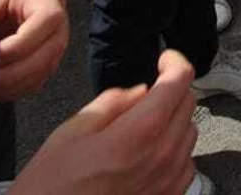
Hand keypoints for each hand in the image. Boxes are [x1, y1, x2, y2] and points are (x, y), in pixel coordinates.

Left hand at [0, 0, 68, 100]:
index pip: (47, 18)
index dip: (18, 45)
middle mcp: (51, 14)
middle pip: (49, 49)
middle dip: (10, 73)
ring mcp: (50, 39)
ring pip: (43, 70)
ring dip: (7, 85)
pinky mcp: (42, 60)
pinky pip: (35, 82)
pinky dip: (9, 90)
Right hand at [9, 49, 197, 194]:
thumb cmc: (52, 186)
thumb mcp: (72, 131)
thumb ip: (112, 102)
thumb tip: (140, 92)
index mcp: (140, 132)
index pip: (179, 81)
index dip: (174, 62)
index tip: (163, 59)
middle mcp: (163, 156)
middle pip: (188, 104)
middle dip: (171, 90)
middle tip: (146, 94)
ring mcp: (168, 181)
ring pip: (189, 132)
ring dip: (173, 120)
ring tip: (140, 128)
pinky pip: (185, 163)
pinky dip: (173, 150)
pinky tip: (147, 154)